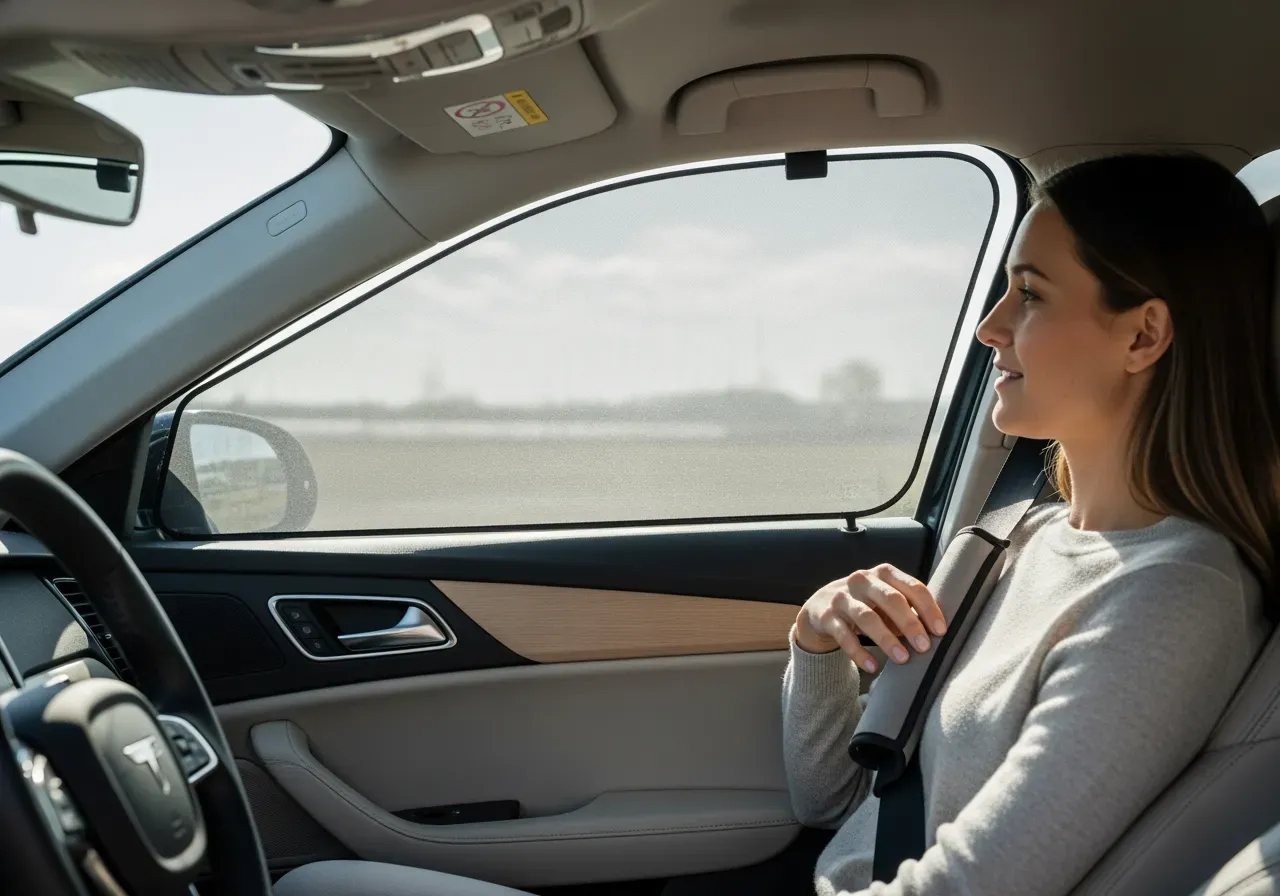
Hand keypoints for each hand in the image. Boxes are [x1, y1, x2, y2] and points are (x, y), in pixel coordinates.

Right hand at [794, 564, 946, 673]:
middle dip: (910, 624)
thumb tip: (937, 632)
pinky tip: (872, 667)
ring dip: (887, 639)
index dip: (928, 608)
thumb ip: (908, 609)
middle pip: (891, 599)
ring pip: (867, 617)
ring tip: (903, 658)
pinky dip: (859, 653)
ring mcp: (842, 597)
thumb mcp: (885, 600)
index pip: (912, 587)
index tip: (940, 631)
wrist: (819, 608)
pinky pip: (844, 636)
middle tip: (924, 647)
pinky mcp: (826, 616)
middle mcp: (862, 580)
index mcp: (883, 574)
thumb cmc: (864, 605)